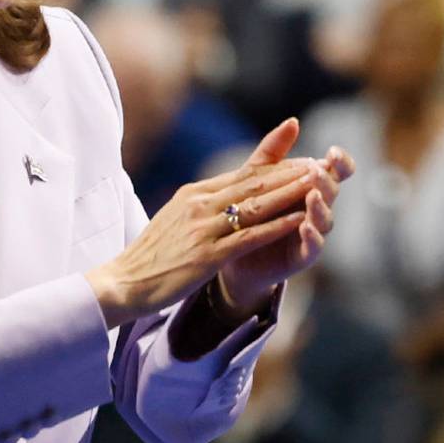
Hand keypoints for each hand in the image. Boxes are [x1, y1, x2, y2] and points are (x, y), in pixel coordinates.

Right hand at [85, 127, 321, 328]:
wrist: (123, 282)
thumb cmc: (149, 256)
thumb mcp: (173, 218)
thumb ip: (197, 205)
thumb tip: (217, 195)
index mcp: (193, 194)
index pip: (242, 175)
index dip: (276, 167)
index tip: (302, 159)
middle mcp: (199, 205)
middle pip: (253, 183)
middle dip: (290, 173)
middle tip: (321, 164)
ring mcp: (203, 229)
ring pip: (256, 205)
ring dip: (290, 193)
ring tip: (318, 184)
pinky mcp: (206, 255)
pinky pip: (248, 237)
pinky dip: (276, 226)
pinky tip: (299, 220)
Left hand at [215, 120, 354, 315]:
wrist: (233, 254)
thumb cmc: (251, 211)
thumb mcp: (256, 178)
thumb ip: (273, 152)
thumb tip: (293, 121)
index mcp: (309, 186)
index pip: (334, 172)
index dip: (340, 163)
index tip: (334, 152)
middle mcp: (316, 208)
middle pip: (331, 192)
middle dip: (326, 181)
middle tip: (317, 171)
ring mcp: (311, 233)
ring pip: (325, 220)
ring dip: (321, 207)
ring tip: (312, 195)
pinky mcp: (301, 256)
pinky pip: (312, 247)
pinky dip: (312, 237)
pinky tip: (306, 228)